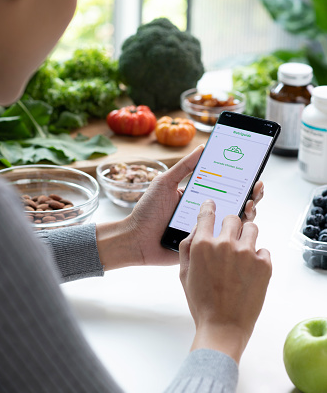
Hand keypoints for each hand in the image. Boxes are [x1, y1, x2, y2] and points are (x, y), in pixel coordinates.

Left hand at [127, 146, 263, 266]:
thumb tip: (203, 146)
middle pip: (235, 203)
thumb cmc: (147, 211)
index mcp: (199, 197)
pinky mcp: (204, 246)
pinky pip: (223, 240)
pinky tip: (242, 222)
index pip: (225, 187)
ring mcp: (206, 230)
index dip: (241, 180)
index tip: (253, 171)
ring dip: (248, 211)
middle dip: (251, 194)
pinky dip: (236, 232)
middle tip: (257, 186)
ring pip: (234, 222)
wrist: (135, 239)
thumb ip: (184, 166)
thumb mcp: (165, 182)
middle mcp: (206, 213)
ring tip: (250, 202)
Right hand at [179, 200, 271, 363]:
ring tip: (242, 253)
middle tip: (229, 239)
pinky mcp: (264, 264)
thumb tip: (197, 229)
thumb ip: (188, 247)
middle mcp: (224, 244)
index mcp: (202, 245)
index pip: (207, 214)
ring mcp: (246, 253)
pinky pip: (263, 249)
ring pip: (251, 228)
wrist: (223, 326)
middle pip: (232, 218)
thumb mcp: (184, 273)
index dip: (209, 207)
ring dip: (246, 236)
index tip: (212, 205)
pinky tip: (248, 272)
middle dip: (230, 226)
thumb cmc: (202, 302)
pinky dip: (257, 257)